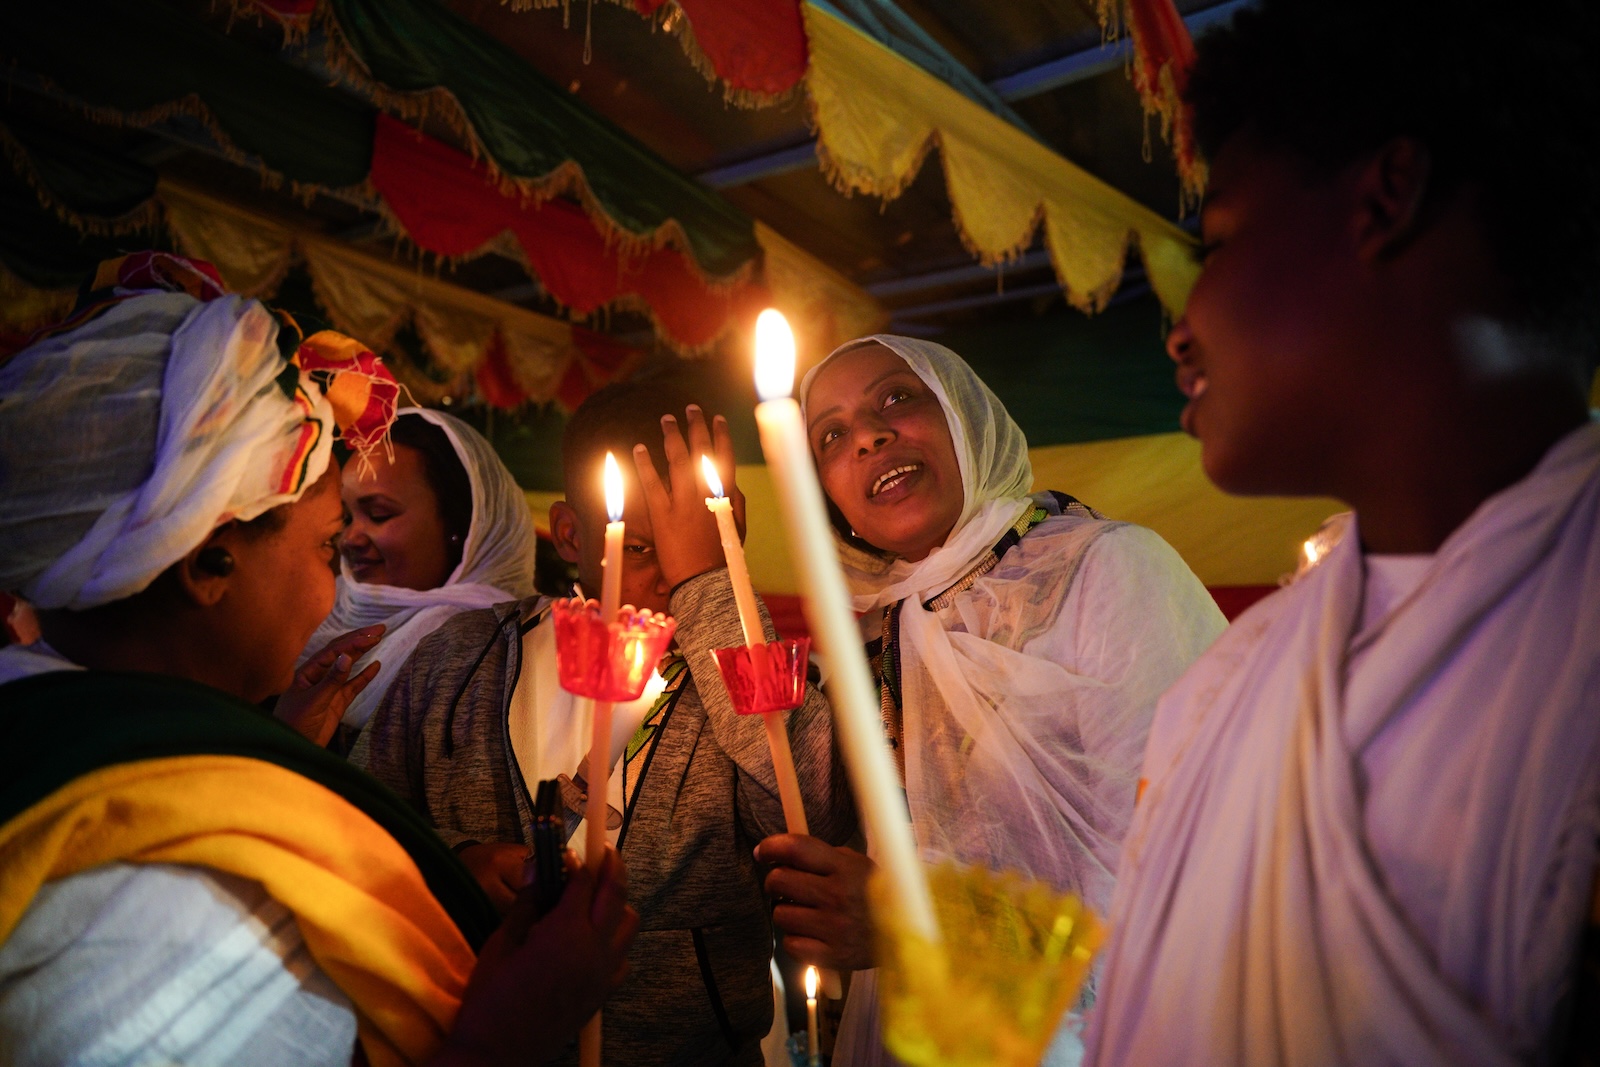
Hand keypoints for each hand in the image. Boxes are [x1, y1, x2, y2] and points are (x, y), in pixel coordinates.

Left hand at [274, 624, 383, 745]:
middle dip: (359, 639)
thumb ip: (331, 680)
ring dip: (362, 652)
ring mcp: (328, 689)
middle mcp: (318, 676)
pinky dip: (365, 676)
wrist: (293, 750)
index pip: (333, 651)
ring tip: (379, 639)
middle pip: (341, 652)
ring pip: (348, 666)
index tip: (372, 636)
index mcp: (307, 672)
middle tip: (380, 628)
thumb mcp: (313, 702)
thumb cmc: (294, 724)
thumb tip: (347, 657)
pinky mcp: (336, 702)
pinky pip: (353, 685)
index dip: (353, 642)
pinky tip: (376, 665)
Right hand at [439, 848, 638, 1066]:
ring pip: (629, 923)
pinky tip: (594, 938)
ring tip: (596, 896)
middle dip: (611, 865)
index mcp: (565, 934)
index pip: (584, 881)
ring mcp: (603, 973)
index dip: (577, 860)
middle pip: (616, 893)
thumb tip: (539, 866)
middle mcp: (593, 950)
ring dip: (617, 902)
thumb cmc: (490, 999)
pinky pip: (623, 956)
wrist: (496, 1054)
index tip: (566, 850)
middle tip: (600, 851)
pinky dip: (616, 939)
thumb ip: (528, 902)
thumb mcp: (502, 943)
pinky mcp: (603, 993)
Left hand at [631, 405, 745, 589]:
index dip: (720, 435)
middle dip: (695, 425)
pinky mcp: (662, 514)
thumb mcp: (737, 529)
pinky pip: (651, 483)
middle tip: (690, 408)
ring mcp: (683, 502)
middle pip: (700, 450)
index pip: (725, 456)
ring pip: (677, 459)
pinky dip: (644, 464)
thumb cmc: (723, 558)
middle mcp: (705, 493)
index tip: (716, 418)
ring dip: (671, 435)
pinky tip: (638, 448)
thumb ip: (737, 503)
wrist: (705, 583)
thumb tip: (734, 483)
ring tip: (666, 419)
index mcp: (726, 496)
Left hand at [756, 833, 877, 971]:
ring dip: (786, 912)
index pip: (796, 848)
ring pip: (780, 915)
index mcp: (844, 868)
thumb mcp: (859, 865)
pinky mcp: (832, 956)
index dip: (771, 846)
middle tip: (783, 885)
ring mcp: (834, 927)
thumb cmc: (878, 895)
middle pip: (779, 881)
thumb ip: (824, 856)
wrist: (911, 934)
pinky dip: (796, 940)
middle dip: (775, 881)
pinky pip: (791, 945)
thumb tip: (785, 850)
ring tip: (803, 912)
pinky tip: (811, 934)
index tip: (763, 852)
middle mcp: (837, 896)